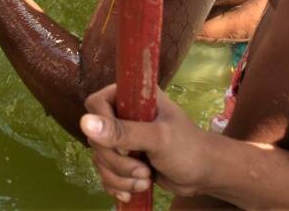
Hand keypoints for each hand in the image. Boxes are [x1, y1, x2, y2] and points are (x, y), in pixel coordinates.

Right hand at [80, 84, 212, 202]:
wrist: (204, 175)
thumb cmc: (188, 149)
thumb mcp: (158, 138)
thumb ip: (123, 131)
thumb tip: (84, 122)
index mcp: (131, 97)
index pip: (96, 104)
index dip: (102, 127)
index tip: (122, 145)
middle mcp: (123, 114)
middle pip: (95, 137)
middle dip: (116, 161)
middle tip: (141, 169)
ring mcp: (122, 138)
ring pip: (99, 159)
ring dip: (120, 177)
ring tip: (145, 179)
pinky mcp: (123, 159)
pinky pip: (105, 173)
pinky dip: (117, 185)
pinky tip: (133, 191)